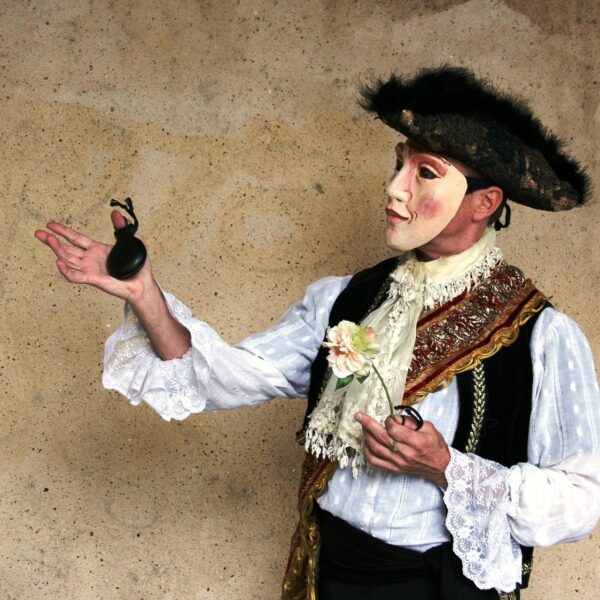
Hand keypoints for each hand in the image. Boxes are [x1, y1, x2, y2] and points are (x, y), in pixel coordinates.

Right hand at [34, 211, 153, 302]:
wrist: (142, 284)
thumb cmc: (137, 267)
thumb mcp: (132, 242)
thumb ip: (123, 228)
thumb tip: (116, 214)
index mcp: (97, 249)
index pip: (76, 238)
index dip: (63, 231)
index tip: (51, 224)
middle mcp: (90, 259)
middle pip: (66, 248)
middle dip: (52, 240)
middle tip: (39, 233)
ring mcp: (90, 269)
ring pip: (68, 259)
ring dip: (57, 250)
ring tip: (48, 240)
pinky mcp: (93, 279)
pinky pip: (75, 276)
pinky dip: (66, 271)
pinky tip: (59, 262)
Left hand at [355, 411, 450, 487]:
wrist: (441, 467)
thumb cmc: (435, 445)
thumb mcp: (428, 427)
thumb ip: (410, 421)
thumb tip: (394, 418)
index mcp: (416, 442)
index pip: (394, 429)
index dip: (389, 420)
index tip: (390, 418)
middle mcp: (405, 453)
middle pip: (381, 437)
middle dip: (367, 424)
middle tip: (358, 415)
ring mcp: (398, 463)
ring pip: (375, 449)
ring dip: (366, 436)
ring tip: (363, 426)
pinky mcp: (394, 469)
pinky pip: (375, 461)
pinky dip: (367, 451)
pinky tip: (365, 442)